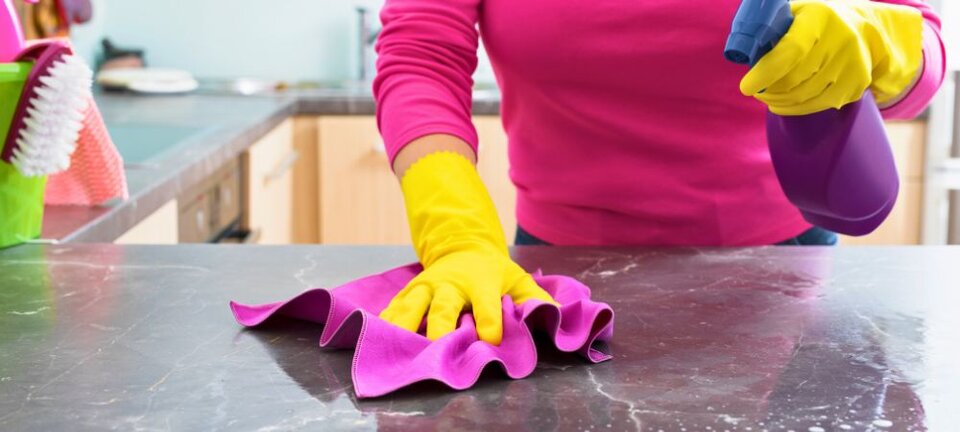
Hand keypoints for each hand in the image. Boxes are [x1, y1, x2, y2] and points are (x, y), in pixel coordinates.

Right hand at [380, 150, 556, 344]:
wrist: (461, 247)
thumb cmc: (493, 271)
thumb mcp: (517, 278)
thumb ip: (535, 298)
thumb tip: (557, 316)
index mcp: (480, 281)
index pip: (486, 304)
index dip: (490, 321)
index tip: (490, 339)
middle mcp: (451, 283)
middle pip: (444, 307)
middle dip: (441, 328)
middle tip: (437, 349)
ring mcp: (426, 287)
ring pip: (412, 306)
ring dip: (405, 327)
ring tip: (397, 346)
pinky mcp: (410, 292)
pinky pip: (395, 307)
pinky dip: (386, 322)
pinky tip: (376, 336)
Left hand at [740, 0, 922, 115]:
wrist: (860, 28)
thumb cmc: (812, 23)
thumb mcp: (793, 15)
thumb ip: (770, 30)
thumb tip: (742, 54)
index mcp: (819, 18)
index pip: (791, 50)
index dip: (766, 72)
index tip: (746, 87)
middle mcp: (841, 39)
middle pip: (795, 79)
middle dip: (768, 90)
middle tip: (756, 90)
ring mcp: (852, 63)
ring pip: (804, 96)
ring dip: (779, 101)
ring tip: (768, 95)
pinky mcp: (858, 83)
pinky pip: (818, 105)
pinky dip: (796, 108)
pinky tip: (785, 103)